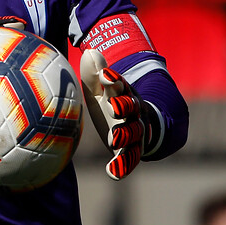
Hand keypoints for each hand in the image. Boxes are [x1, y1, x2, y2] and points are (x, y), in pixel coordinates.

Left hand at [79, 49, 147, 179]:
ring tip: (112, 139)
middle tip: (112, 108)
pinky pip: (128, 160)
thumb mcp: (101, 87)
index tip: (106, 77)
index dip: (113, 80)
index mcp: (124, 94)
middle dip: (123, 107)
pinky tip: (112, 172)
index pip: (120, 85)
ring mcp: (134, 132)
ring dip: (124, 135)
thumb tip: (90, 52)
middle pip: (131, 109)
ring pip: (133, 134)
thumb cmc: (110, 101)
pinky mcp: (130, 151)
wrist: (134, 121)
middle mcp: (133, 112)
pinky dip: (122, 166)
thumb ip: (95, 72)